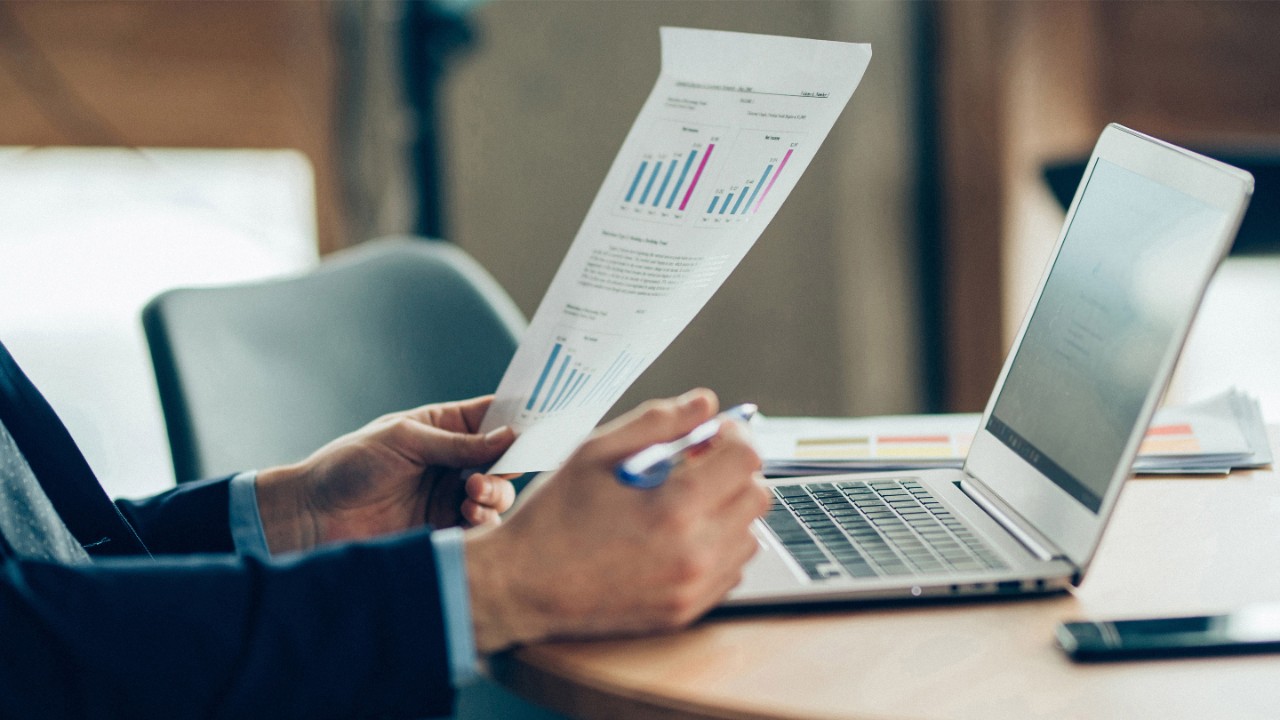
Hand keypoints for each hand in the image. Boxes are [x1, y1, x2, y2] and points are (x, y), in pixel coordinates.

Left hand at [254, 396, 517, 553]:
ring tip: (472, 496)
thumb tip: (510, 437)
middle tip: (487, 473)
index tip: (540, 426)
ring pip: (497, 495)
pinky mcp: (444, 530)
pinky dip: (484, 521)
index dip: (519, 420)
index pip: (493, 418)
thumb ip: (458, 443)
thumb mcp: (405, 441)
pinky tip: (469, 516)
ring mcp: (450, 496)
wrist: (312, 516)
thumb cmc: (349, 465)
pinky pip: (481, 527)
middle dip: (508, 465)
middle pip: (504, 460)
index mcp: (443, 428)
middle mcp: (452, 462)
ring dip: (495, 494)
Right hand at [465, 389, 768, 652]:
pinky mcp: (687, 611)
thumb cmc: (554, 515)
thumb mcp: (595, 451)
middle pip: (757, 497)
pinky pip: (731, 569)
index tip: (711, 433)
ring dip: (727, 510)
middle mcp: (694, 553)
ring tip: (682, 502)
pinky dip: (716, 546)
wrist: (523, 585)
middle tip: (695, 464)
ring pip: (749, 535)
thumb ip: (657, 421)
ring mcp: (693, 589)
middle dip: (733, 471)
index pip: (746, 459)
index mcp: (675, 507)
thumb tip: (705, 403)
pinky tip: (677, 536)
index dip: (733, 435)